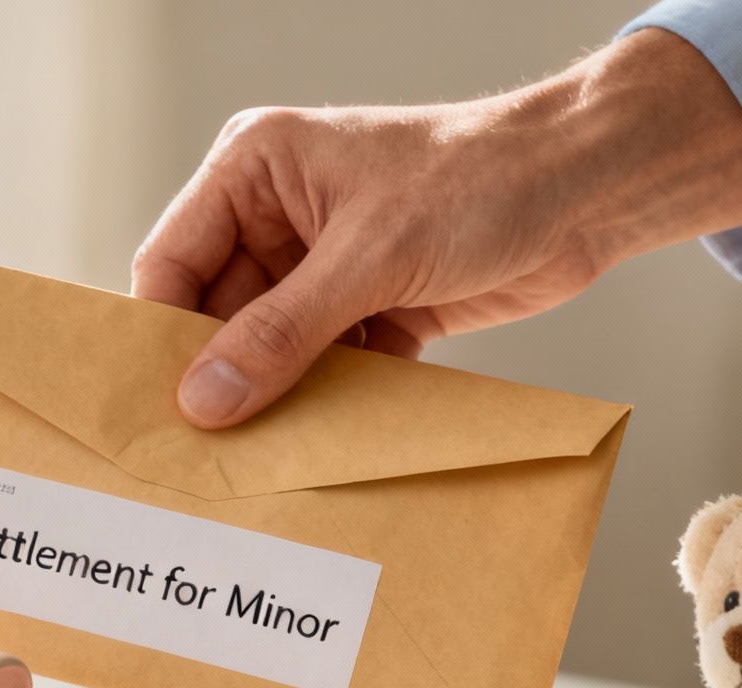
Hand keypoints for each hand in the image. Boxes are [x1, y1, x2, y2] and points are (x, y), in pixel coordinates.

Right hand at [132, 29, 741, 427]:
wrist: (586, 191)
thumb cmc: (478, 180)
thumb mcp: (368, 258)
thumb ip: (282, 332)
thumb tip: (205, 399)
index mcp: (254, 170)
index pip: (172, 262)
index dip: (161, 337)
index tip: (155, 411)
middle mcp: (279, 216)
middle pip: (218, 317)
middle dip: (222, 381)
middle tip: (205, 457)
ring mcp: (325, 265)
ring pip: (273, 351)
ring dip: (277, 402)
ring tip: (261, 463)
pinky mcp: (371, 306)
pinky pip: (327, 369)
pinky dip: (329, 406)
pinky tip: (324, 448)